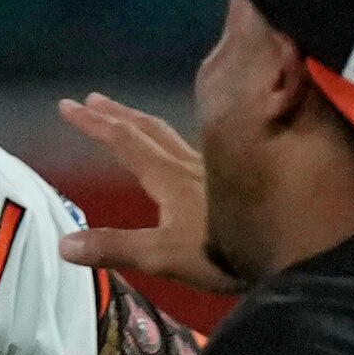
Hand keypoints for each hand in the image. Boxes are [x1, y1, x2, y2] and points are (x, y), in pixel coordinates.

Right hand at [55, 95, 234, 297]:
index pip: (125, 143)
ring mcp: (214, 170)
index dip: (95, 125)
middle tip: (91, 99)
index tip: (68, 106)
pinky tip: (179, 146)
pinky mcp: (232, 178)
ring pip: (171, 135)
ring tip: (126, 114)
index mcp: (169, 179)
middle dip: (116, 114)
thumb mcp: (163, 256)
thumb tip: (63, 244)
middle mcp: (190, 166)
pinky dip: (174, 139)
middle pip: (148, 130)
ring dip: (142, 121)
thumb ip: (115, 248)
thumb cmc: (224, 253)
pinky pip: (195, 146)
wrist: (290, 250)